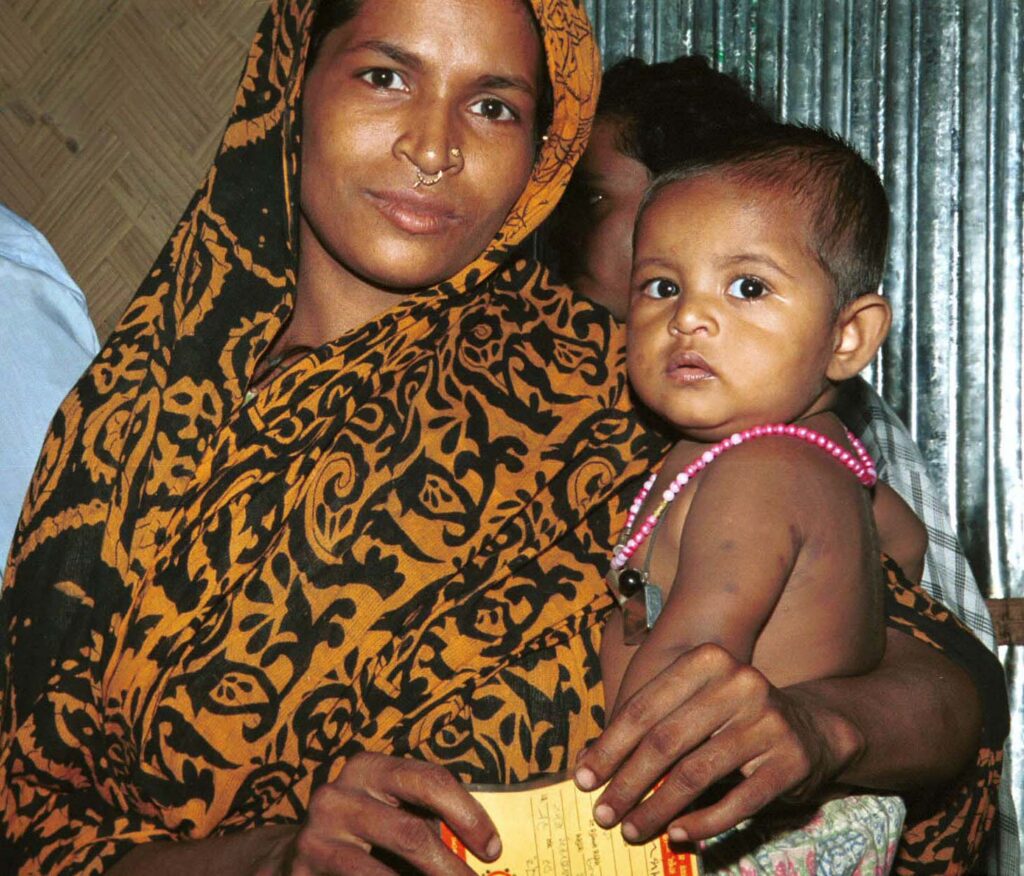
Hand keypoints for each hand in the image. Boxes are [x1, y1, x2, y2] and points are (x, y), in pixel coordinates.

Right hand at [263, 752, 500, 874]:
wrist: (297, 854)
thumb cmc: (364, 828)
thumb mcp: (391, 808)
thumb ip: (427, 817)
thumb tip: (484, 847)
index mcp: (368, 767)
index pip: (428, 780)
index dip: (467, 814)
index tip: (493, 848)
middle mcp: (338, 794)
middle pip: (410, 832)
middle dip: (450, 869)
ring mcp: (317, 835)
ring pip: (383, 874)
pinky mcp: (304, 871)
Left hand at [574, 644, 863, 843]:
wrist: (813, 729)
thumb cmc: (733, 718)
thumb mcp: (691, 708)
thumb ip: (647, 727)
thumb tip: (587, 761)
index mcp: (707, 661)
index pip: (644, 708)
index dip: (610, 746)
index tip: (584, 779)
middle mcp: (739, 683)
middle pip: (665, 740)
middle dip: (628, 781)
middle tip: (603, 814)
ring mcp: (768, 721)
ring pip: (696, 773)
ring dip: (658, 808)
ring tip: (632, 829)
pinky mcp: (789, 761)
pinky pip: (736, 801)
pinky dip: (702, 822)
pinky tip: (677, 833)